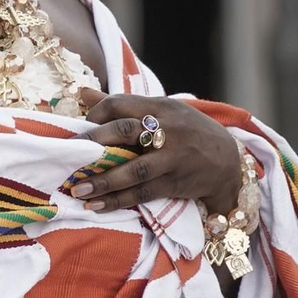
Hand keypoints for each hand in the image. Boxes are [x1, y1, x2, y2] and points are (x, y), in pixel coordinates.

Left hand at [71, 90, 241, 214]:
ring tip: (77, 189)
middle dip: (92, 143)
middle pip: (125, 131)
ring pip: (133, 169)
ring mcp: (173, 158)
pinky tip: (96, 205)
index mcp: (161, 108)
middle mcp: (168, 130)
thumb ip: (124, 105)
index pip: (120, 104)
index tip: (78, 129)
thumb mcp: (163, 111)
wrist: (230, 162)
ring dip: (102, 181)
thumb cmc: (187, 132)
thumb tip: (83, 93)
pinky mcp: (176, 182)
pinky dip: (117, 200)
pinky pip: (142, 192)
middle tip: (66, 154)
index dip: (95, 115)